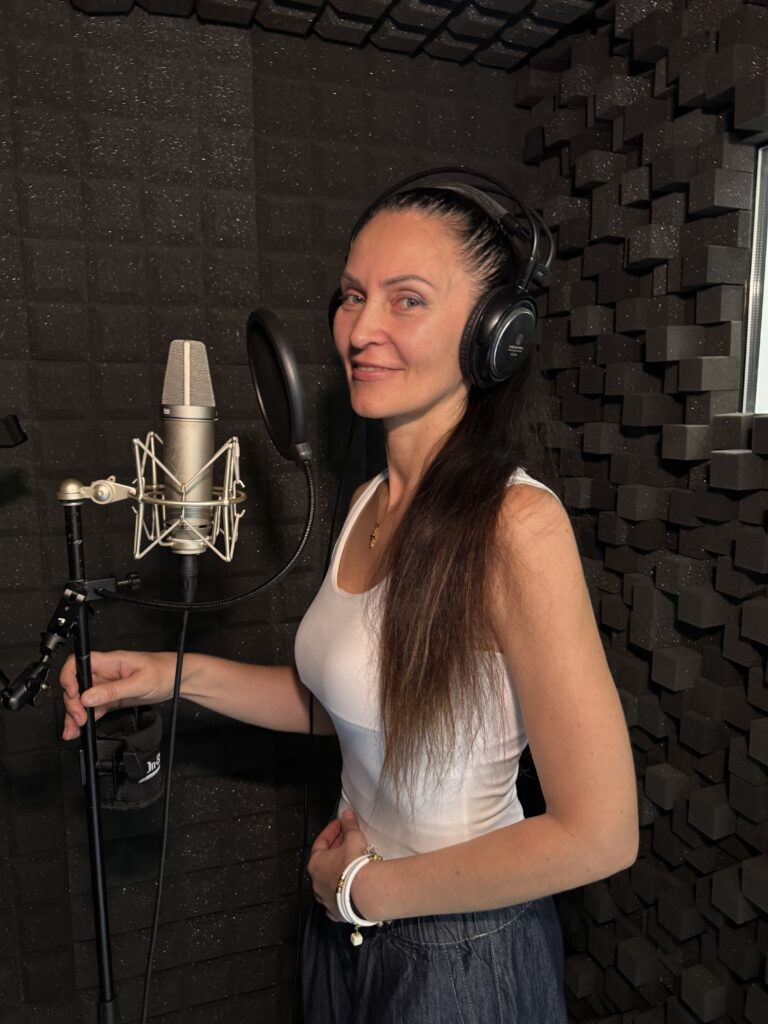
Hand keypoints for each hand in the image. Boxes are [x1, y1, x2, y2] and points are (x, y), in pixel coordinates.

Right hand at [59, 650, 175, 740]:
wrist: (179, 679)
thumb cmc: (164, 671)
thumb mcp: (139, 682)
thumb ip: (113, 690)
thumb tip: (88, 696)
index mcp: (110, 661)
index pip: (78, 664)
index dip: (69, 679)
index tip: (72, 696)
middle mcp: (106, 672)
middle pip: (77, 685)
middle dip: (73, 703)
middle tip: (79, 719)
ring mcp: (108, 685)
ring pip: (83, 699)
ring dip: (75, 714)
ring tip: (74, 730)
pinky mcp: (113, 697)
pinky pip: (94, 707)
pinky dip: (86, 718)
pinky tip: (82, 728)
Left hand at [307, 809, 370, 920]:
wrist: (366, 893)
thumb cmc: (355, 865)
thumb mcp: (353, 839)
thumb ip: (349, 826)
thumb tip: (347, 815)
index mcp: (316, 864)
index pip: (321, 842)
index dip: (331, 831)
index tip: (339, 824)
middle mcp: (316, 883)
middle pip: (323, 863)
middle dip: (334, 850)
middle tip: (345, 841)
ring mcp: (325, 899)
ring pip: (327, 883)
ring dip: (336, 873)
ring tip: (349, 865)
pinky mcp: (336, 912)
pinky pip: (335, 901)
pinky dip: (340, 893)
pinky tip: (347, 890)